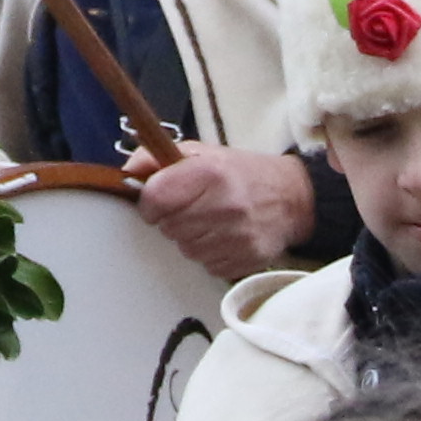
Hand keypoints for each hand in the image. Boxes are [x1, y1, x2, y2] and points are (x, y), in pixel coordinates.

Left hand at [136, 139, 316, 281]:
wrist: (293, 198)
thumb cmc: (241, 174)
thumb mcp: (201, 154)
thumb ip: (158, 158)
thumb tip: (126, 174)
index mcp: (209, 174)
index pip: (155, 199)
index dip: (151, 203)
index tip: (160, 201)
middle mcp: (224, 205)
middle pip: (169, 228)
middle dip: (174, 220)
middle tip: (193, 209)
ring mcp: (238, 236)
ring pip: (187, 249)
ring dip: (192, 239)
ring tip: (211, 223)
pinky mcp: (247, 259)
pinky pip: (208, 266)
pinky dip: (211, 254)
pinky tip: (225, 238)